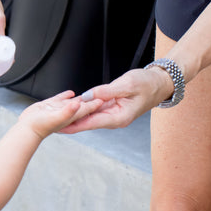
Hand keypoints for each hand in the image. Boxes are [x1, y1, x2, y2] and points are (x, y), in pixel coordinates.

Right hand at [18, 90, 103, 138]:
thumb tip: (77, 104)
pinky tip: (71, 92)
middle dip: (92, 101)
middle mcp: (66, 112)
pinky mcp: (50, 105)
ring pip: (74, 101)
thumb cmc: (39, 126)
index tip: (107, 98)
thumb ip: (67, 112)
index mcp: (70, 116)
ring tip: (91, 93)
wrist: (27, 128)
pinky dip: (67, 95)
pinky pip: (62, 98)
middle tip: (103, 95)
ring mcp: (58, 108)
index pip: (87, 109)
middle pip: (83, 105)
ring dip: (82, 98)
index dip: (96, 103)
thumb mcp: (55, 118)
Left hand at [59, 67, 174, 132]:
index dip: (73, 124)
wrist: (160, 83)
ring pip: (89, 115)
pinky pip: (94, 108)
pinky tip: (70, 107)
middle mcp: (114, 119)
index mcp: (118, 117)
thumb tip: (88, 95)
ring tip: (55, 116)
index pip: (90, 122)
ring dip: (74, 116)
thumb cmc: (147, 83)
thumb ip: (107, 91)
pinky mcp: (111, 107)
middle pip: (87, 122)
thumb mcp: (127, 84)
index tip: (59, 126)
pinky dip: (83, 108)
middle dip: (69, 122)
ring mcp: (112, 114)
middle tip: (50, 123)